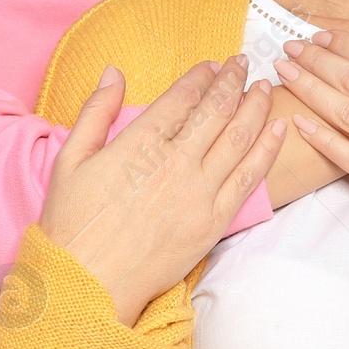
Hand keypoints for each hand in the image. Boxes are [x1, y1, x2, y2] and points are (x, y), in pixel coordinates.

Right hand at [39, 57, 285, 325]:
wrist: (88, 285)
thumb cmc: (72, 224)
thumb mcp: (69, 159)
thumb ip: (95, 111)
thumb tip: (112, 72)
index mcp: (139, 144)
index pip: (182, 98)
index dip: (201, 76)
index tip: (211, 65)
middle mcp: (175, 164)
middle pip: (216, 110)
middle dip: (233, 80)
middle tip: (243, 63)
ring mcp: (199, 194)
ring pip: (239, 138)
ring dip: (256, 107)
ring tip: (265, 87)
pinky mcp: (214, 223)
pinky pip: (249, 178)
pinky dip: (267, 149)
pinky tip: (279, 128)